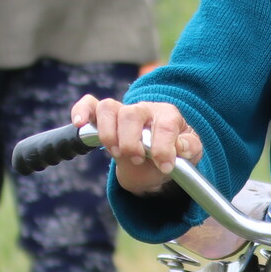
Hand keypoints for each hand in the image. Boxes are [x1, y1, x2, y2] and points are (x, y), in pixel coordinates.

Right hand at [71, 94, 202, 196]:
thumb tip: (180, 148)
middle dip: (132, 141)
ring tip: (117, 153)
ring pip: (109, 108)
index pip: (165, 124)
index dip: (164, 146)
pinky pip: (90, 105)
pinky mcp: (105, 120)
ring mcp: (123, 112)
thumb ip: (189, 148)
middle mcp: (144, 109)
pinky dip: (82, 111)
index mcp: (168, 115)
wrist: (158, 161)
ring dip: (109, 133)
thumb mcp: (190, 152)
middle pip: (131, 114)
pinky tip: (80, 124)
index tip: (165, 166)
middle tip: (138, 159)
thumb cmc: (175, 152)